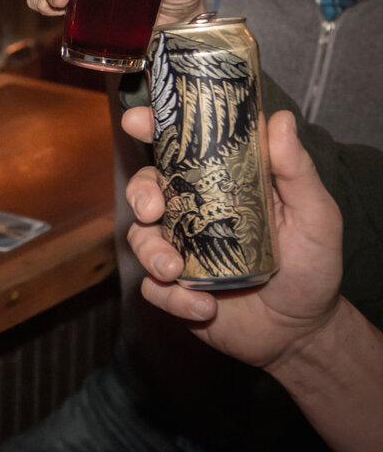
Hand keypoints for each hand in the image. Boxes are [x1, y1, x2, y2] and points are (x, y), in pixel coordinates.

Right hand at [120, 106, 344, 369]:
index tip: (136, 121)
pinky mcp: (173, 288)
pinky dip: (173, 298)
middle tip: (151, 210)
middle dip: (138, 195)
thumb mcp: (314, 215)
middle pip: (145, 189)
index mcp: (220, 185)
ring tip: (176, 272)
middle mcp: (192, 212)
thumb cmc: (312, 266)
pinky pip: (152, 288)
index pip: (180, 148)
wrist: (301, 331)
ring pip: (140, 238)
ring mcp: (179, 250)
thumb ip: (296, 171)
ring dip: (151, 253)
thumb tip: (279, 120)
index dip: (152, 128)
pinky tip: (204, 306)